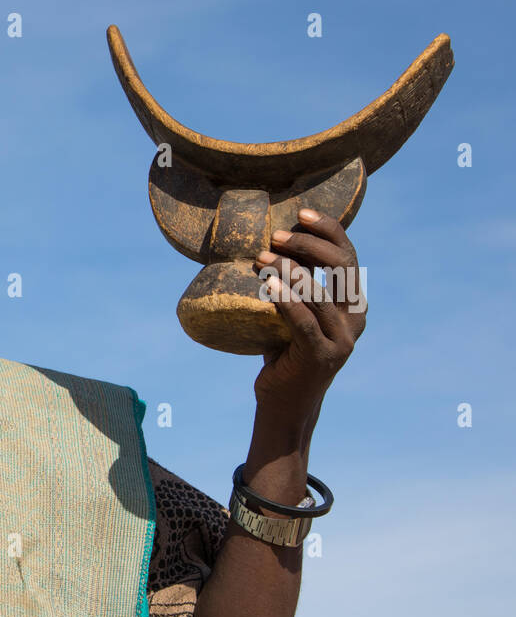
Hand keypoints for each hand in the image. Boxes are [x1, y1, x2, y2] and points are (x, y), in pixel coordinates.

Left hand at [252, 208, 366, 430]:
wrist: (285, 403)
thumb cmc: (285, 354)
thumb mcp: (294, 314)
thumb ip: (296, 287)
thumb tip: (269, 246)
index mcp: (354, 303)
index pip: (347, 256)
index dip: (328, 230)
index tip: (301, 213)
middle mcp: (356, 318)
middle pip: (340, 267)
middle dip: (307, 245)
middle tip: (273, 237)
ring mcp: (343, 338)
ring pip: (319, 293)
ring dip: (289, 270)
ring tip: (260, 258)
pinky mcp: (323, 356)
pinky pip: (303, 320)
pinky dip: (285, 299)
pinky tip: (267, 283)